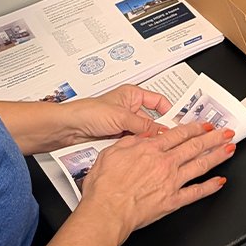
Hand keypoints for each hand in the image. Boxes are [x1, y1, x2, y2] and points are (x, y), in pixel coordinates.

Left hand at [56, 85, 171, 147]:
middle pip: (152, 119)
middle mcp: (130, 107)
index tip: (177, 122)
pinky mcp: (118, 135)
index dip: (169, 111)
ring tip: (151, 146)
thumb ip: (144, 125)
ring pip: (143, 133)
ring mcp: (124, 123)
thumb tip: (162, 131)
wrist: (68, 128)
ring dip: (145, 139)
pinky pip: (133, 141)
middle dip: (157, 129)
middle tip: (167, 139)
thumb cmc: (88, 112)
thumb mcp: (121, 117)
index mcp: (133, 94)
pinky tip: (139, 150)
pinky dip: (136, 146)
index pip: (159, 101)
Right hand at [81, 121, 234, 239]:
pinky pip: (196, 192)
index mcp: (151, 150)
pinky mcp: (173, 201)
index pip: (179, 134)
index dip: (195, 128)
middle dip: (213, 138)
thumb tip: (145, 135)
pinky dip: (210, 187)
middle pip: (195, 146)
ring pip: (200, 165)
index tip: (205, 125)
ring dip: (217, 155)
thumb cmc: (104, 187)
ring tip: (230, 149)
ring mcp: (171, 182)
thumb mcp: (111, 152)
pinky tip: (220, 181)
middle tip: (226, 132)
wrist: (106, 212)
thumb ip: (132, 141)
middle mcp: (165, 163)